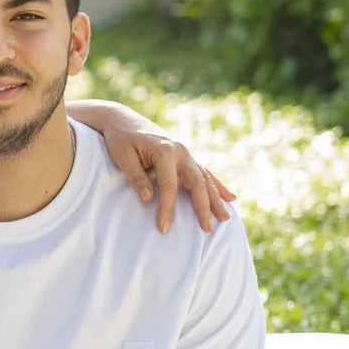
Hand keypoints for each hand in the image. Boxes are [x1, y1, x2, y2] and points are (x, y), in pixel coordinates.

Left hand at [91, 112, 236, 234]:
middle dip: (202, 207)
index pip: (169, 185)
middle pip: (196, 183)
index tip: (163, 227)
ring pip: (205, 178)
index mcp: (164, 151)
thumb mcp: (123, 157)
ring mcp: (185, 153)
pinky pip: (205, 172)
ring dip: (215, 199)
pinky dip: (217, 185)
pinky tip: (229, 197)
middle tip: (207, 229)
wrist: (121, 119)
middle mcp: (180, 151)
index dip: (167, 208)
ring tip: (225, 218)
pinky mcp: (184, 156)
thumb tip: (149, 199)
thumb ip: (136, 177)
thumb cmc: (119, 138)